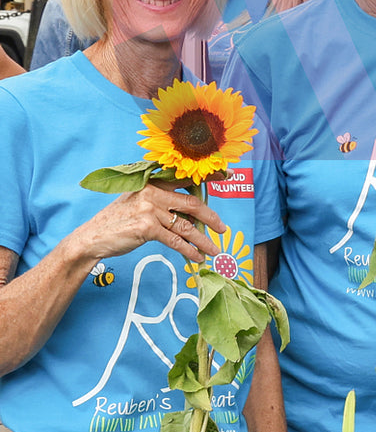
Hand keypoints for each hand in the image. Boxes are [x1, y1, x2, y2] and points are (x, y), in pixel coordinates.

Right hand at [67, 182, 223, 265]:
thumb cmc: (118, 221)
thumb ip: (163, 202)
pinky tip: (197, 257)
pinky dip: (189, 250)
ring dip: (203, 240)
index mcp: (153, 182)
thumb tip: (194, 214)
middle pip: (192, 203)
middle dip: (211, 218)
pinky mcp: (147, 227)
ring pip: (186, 226)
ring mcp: (150, 209)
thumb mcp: (140, 202)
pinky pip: (176, 240)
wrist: (91, 238)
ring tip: (214, 250)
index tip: (228, 173)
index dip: (209, 175)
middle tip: (223, 228)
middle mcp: (153, 192)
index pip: (185, 177)